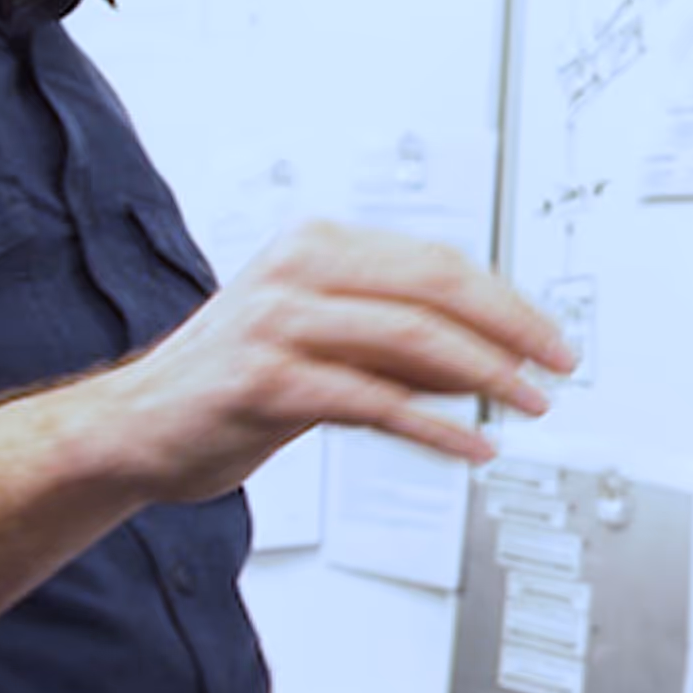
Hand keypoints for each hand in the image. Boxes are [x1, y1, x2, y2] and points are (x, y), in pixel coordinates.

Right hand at [99, 223, 572, 505]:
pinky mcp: (266, 380)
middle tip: (558, 366)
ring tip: (528, 406)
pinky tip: (471, 447)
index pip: (438, 261)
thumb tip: (492, 356)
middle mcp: (299, 269)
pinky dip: (435, 426)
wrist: (135, 429)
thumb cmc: (230, 385)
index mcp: (318, 245)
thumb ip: (399, 343)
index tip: (550, 337)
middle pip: (437, 287)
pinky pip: (374, 400)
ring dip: (487, 376)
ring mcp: (279, 322)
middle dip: (512, 329)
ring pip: (413, 338)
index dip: (506, 301)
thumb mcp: (325, 344)